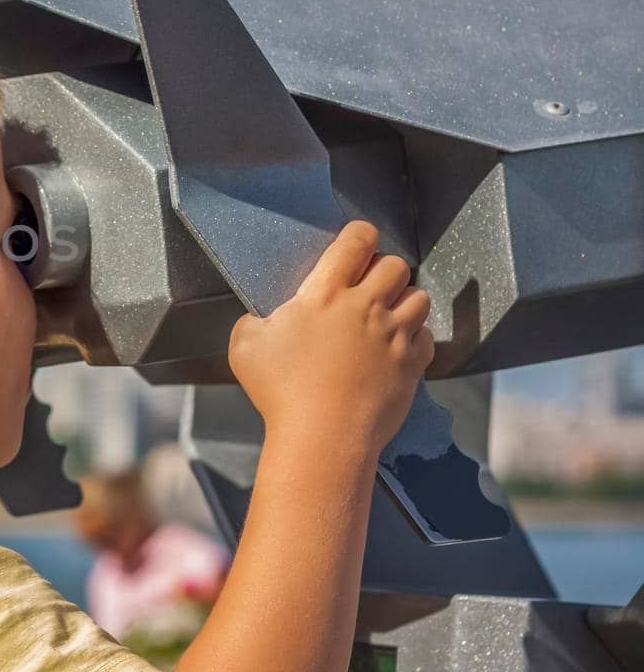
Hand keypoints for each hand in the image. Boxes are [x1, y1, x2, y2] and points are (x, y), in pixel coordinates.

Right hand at [227, 220, 433, 460]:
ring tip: (386, 316)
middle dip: (383, 269)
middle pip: (395, 265)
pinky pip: (427, 337)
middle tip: (368, 286)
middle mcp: (365, 307)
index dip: (360, 234)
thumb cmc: (280, 392)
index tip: (357, 241)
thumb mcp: (244, 346)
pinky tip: (396, 348)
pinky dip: (415, 338)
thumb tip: (263, 320)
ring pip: (419, 297)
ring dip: (404, 301)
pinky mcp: (412, 365)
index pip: (356, 241)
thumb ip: (254, 321)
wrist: (323, 438)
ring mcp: (394, 336)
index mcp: (325, 294)